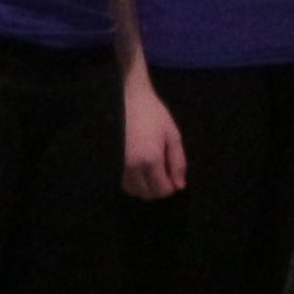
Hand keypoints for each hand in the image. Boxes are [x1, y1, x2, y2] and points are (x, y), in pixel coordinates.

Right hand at [120, 69, 187, 200]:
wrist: (129, 99)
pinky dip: (133, 183)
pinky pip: (123, 183)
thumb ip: (178, 162)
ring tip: (152, 174)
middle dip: (158, 189)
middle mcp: (133, 167)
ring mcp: (120, 165)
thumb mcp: (173, 135)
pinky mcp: (113, 161)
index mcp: (151, 160)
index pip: (162, 190)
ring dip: (145, 188)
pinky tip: (140, 172)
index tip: (173, 176)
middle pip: (147, 194)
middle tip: (164, 175)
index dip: (171, 187)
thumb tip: (180, 186)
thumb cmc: (154, 114)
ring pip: (134, 191)